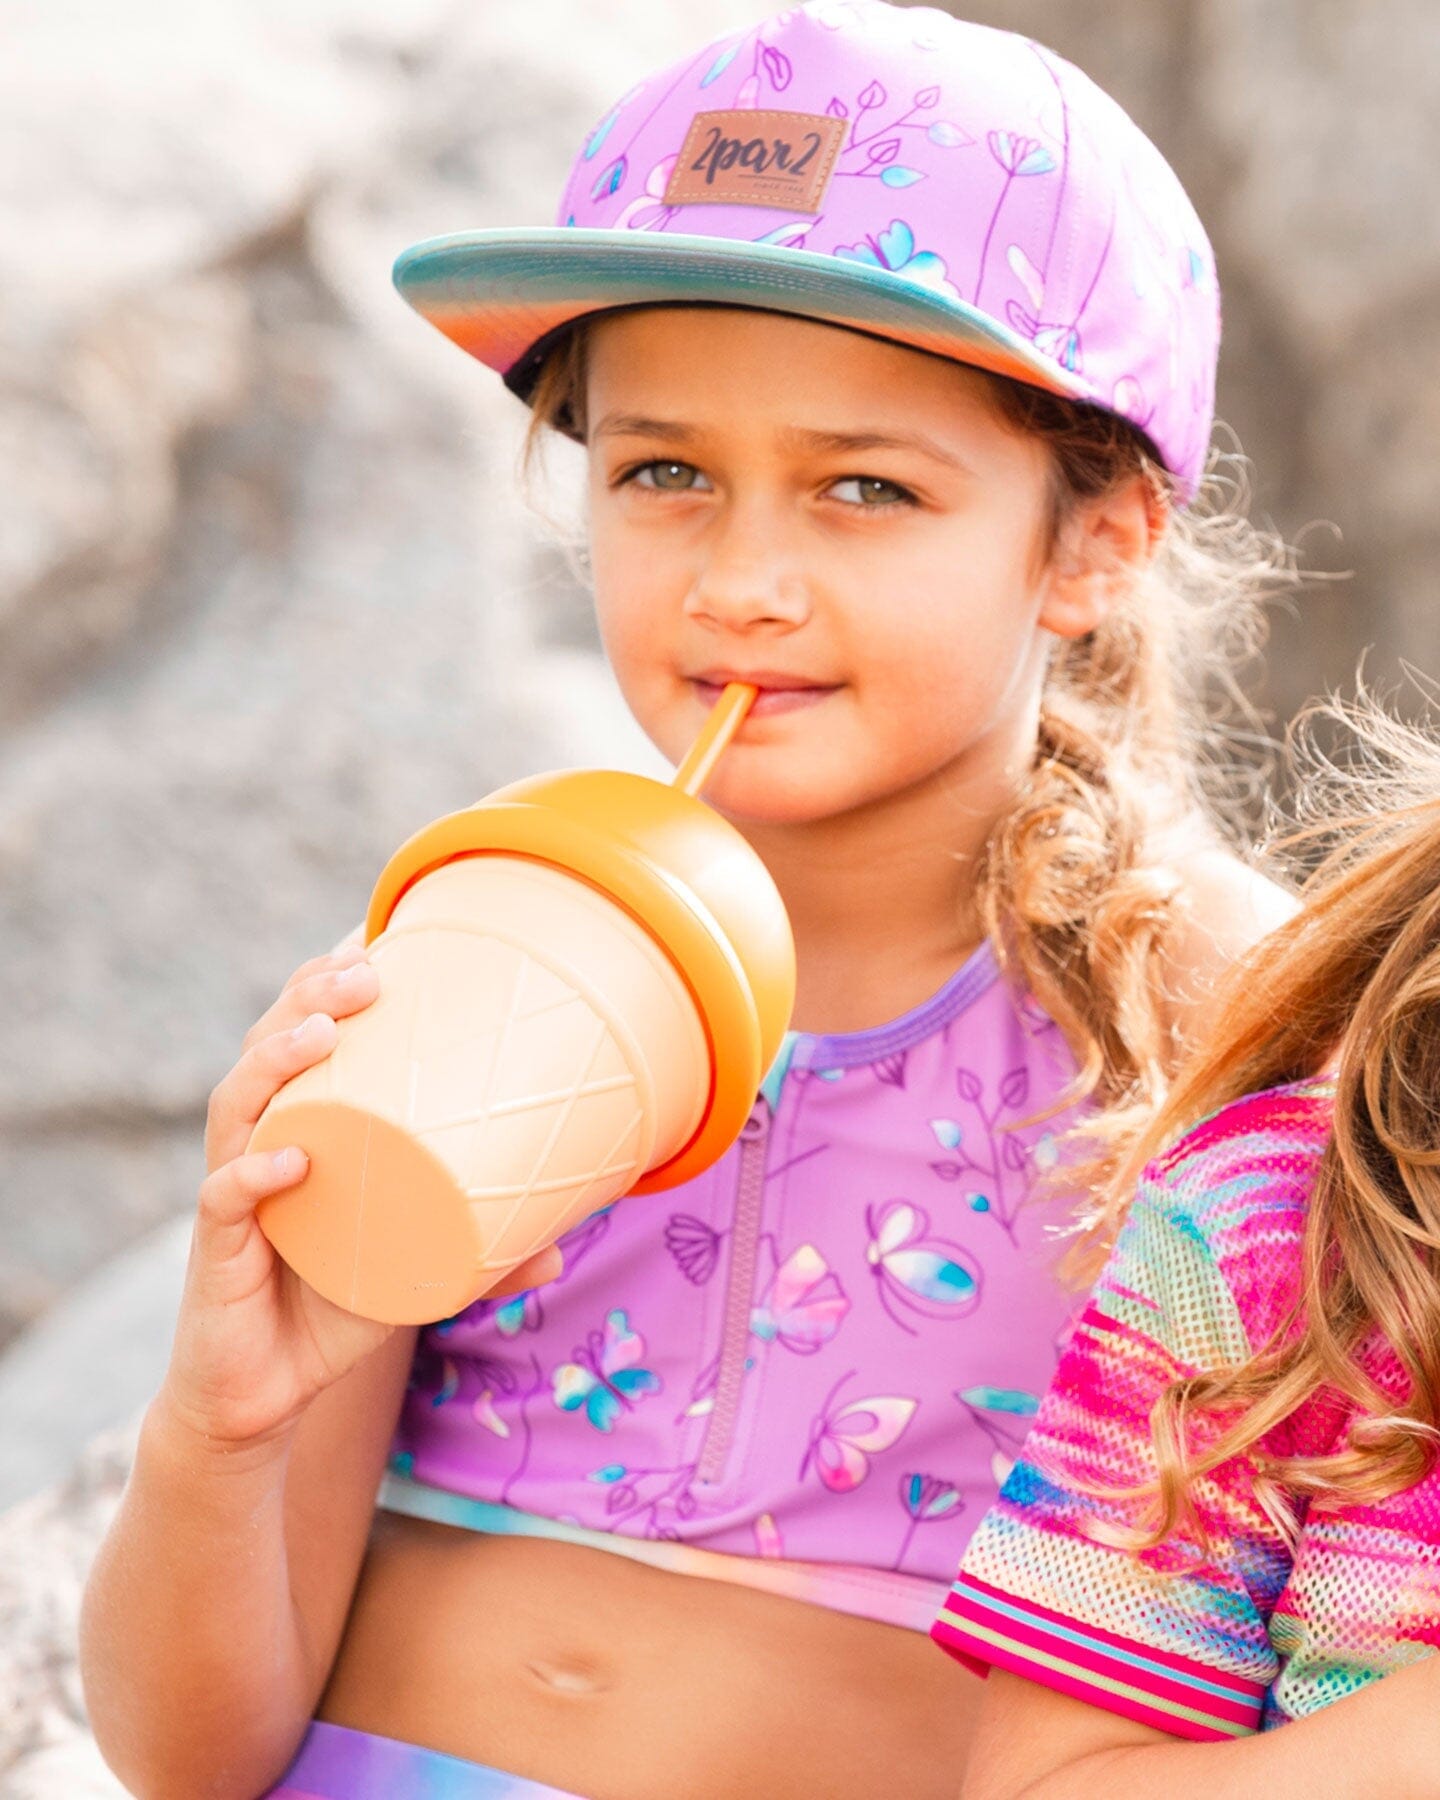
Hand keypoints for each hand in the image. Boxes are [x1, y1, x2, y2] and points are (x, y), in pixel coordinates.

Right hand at [161, 941, 565, 1451]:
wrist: (263, 1396)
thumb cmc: (333, 1308)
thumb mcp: (417, 1272)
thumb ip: (482, 1256)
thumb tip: (563, 1250)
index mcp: (301, 1132)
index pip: (299, 1038)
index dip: (325, 982)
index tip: (375, 937)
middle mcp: (258, 1147)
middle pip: (264, 1050)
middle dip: (306, 998)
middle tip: (363, 970)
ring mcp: (233, 1197)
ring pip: (236, 1107)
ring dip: (273, 1062)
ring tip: (321, 1034)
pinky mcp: (217, 1255)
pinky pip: (224, 1204)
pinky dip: (253, 1178)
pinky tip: (288, 1161)